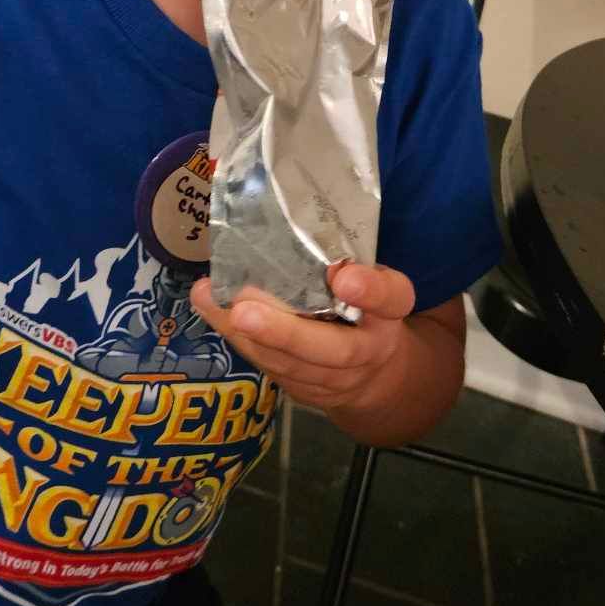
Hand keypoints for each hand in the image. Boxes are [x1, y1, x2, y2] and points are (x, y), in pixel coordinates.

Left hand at [189, 261, 415, 413]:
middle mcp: (369, 348)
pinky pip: (273, 369)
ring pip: (294, 366)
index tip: (344, 276)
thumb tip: (294, 214)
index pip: (392, 298)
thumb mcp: (370, 275)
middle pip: (336, 350)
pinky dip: (240, 341)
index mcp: (391, 311)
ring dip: (251, 339)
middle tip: (245, 312)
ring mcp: (337, 379)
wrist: (375, 371)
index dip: (370, 290)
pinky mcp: (306, 391)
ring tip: (217, 306)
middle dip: (288, 333)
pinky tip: (212, 311)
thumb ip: (344, 255)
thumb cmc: (363, 304)